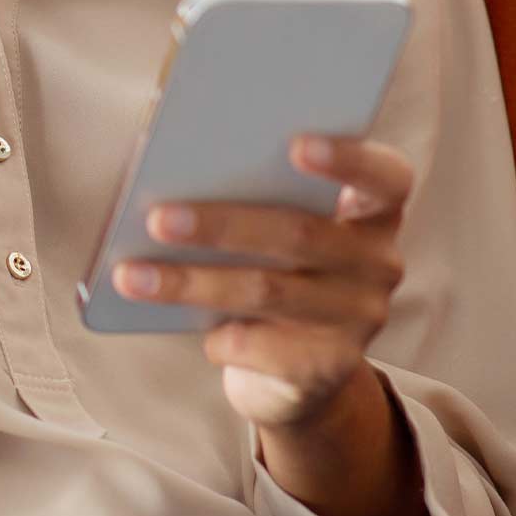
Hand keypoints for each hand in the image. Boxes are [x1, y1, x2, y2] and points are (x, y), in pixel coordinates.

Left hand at [112, 134, 414, 429]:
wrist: (293, 372)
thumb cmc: (270, 268)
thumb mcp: (269, 227)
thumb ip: (247, 190)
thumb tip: (168, 165)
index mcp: (371, 210)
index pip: (384, 176)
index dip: (346, 158)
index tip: (294, 144)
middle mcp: (379, 262)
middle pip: (300, 234)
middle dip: (221, 225)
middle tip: (157, 218)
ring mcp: (360, 319)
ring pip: (267, 291)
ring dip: (191, 282)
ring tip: (131, 275)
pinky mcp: (330, 369)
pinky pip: (259, 346)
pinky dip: (212, 335)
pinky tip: (174, 324)